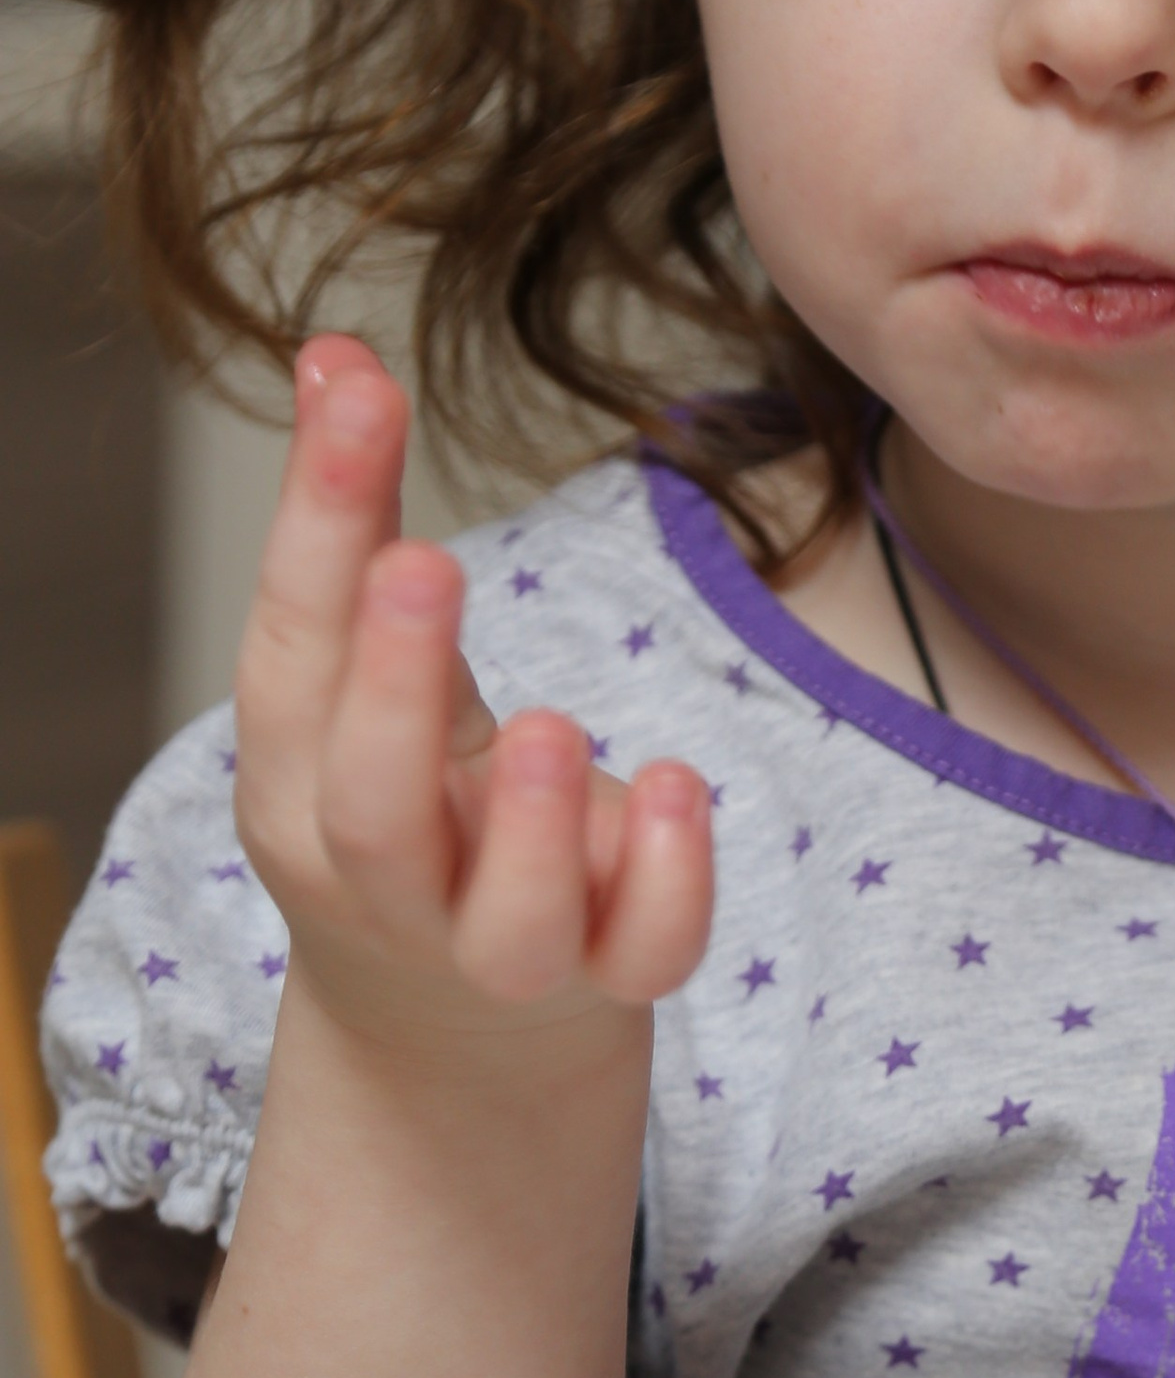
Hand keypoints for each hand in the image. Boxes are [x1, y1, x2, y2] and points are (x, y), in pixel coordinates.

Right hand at [232, 336, 714, 1053]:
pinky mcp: (611, 980)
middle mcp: (389, 885)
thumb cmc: (404, 801)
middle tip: (425, 563)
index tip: (356, 389)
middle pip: (371, 809)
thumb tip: (338, 352)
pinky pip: (644, 954)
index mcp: (300, 788)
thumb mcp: (365, 676)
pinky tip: (680, 784)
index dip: (317, 526)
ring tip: (552, 723)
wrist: (454, 1025)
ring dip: (530, 823)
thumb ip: (359, 527)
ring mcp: (502, 953)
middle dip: (395, 687)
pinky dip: (668, 880)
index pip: (291, 658)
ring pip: (505, 921)